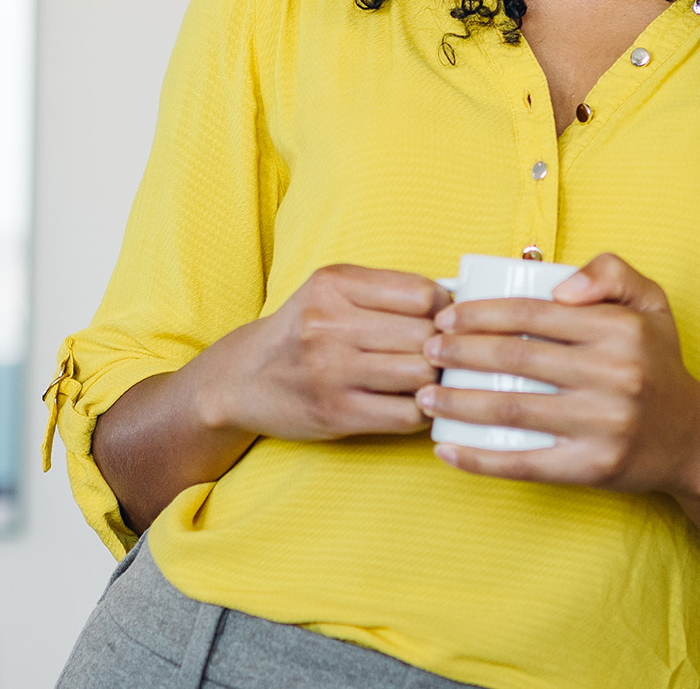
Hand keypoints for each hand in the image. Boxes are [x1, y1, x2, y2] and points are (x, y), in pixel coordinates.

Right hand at [199, 263, 449, 442]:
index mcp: (335, 284)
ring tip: (427, 378)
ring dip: (434, 380)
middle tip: (440, 354)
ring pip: (422, 374)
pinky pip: (406, 415)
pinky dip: (421, 411)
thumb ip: (386, 289)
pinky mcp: (336, 414)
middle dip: (443, 348)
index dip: (445, 311)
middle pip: (427, 336)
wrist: (242, 378)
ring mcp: (332, 371)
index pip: (424, 294)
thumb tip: (457, 303)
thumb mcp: (331, 290)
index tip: (442, 321)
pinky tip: (412, 402)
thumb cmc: (302, 330)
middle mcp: (330, 324)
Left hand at [416, 252, 699, 494]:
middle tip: (427, 351)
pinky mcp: (593, 468)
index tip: (447, 318)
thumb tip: (560, 286)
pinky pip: (524, 463)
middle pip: (515, 358)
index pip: (533, 313)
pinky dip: (479, 458)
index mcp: (620, 330)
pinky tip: (447, 450)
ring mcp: (603, 425)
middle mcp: (615, 375)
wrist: (693, 439)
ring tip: (426, 394)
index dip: (482, 314)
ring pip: (512, 409)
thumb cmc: (657, 363)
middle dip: (460, 353)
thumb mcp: (651, 302)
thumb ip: (611, 272)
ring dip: (458, 402)